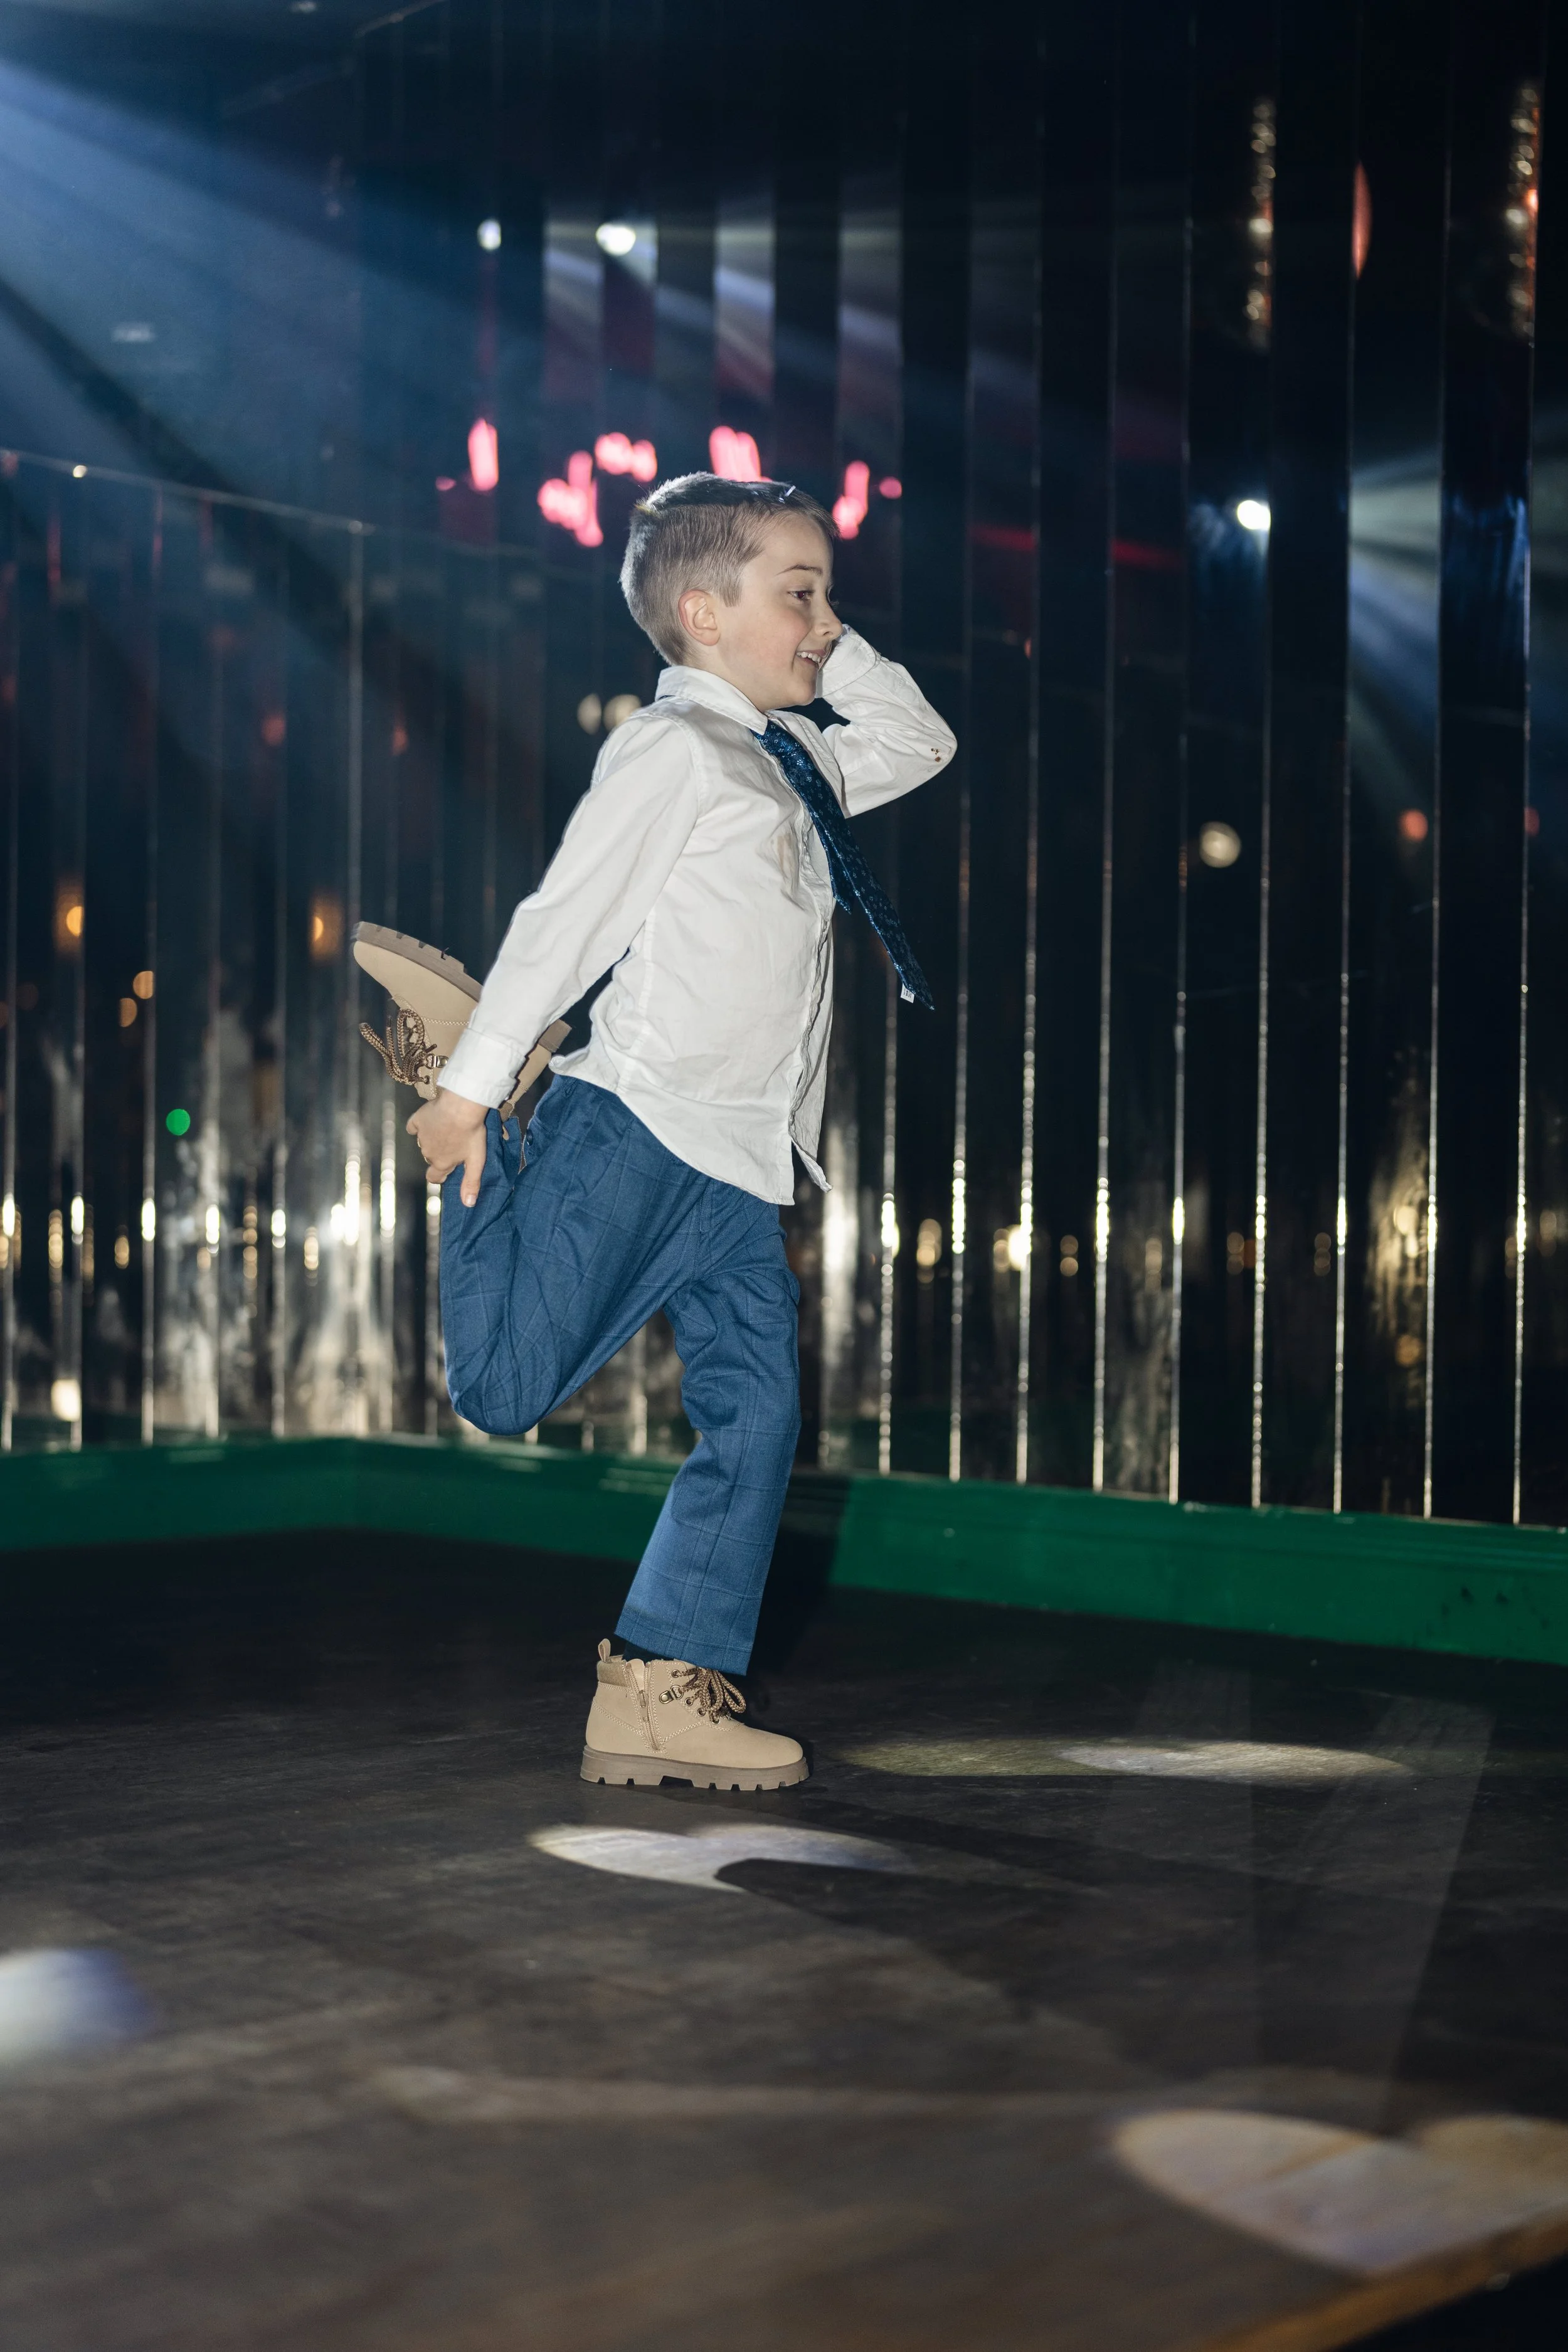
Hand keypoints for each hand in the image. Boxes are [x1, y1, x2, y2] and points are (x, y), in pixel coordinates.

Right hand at [408, 1087, 488, 1205]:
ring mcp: (421, 1137)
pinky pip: (414, 1126)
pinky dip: (420, 1125)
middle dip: (440, 1154)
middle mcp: (428, 1153)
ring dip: (433, 1138)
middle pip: (431, 1158)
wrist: (460, 1107)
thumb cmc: (471, 1133)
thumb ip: (470, 1182)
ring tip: (448, 1128)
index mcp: (441, 1163)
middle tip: (455, 1142)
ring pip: (424, 1142)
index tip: (447, 1169)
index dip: (440, 1175)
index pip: (434, 1177)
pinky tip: (429, 1120)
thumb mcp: (476, 1161)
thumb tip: (468, 1204)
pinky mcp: (417, 1121)